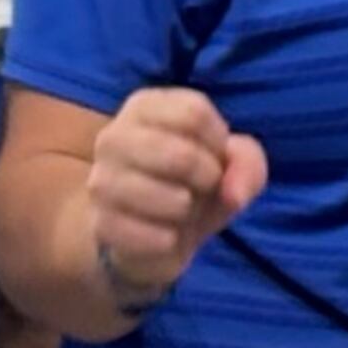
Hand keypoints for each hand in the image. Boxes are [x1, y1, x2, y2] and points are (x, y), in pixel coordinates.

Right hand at [87, 87, 266, 299]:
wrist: (148, 233)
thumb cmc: (191, 182)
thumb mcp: (229, 164)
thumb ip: (246, 163)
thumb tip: (233, 194)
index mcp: (144, 107)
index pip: (194, 112)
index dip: (217, 141)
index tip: (211, 155)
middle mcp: (114, 136)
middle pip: (182, 155)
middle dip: (207, 177)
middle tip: (201, 187)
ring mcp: (102, 180)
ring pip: (171, 198)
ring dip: (189, 210)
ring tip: (181, 209)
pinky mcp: (101, 224)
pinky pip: (155, 236)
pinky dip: (172, 240)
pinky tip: (165, 235)